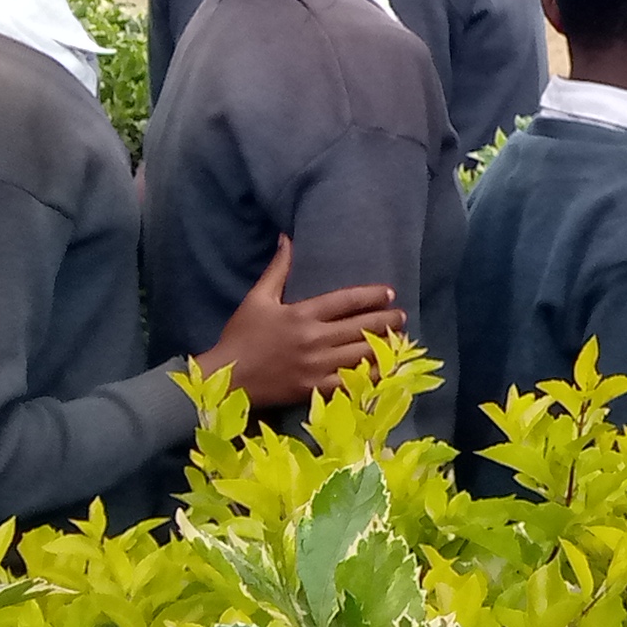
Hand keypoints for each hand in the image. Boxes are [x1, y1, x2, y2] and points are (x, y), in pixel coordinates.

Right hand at [193, 236, 404, 408]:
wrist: (225, 379)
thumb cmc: (240, 336)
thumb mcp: (257, 298)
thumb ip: (278, 269)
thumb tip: (287, 238)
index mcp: (302, 314)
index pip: (346, 300)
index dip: (372, 295)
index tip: (389, 292)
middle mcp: (314, 339)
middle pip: (361, 327)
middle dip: (387, 320)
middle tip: (401, 315)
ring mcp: (316, 366)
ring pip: (361, 354)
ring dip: (385, 345)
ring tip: (401, 339)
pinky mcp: (314, 389)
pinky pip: (351, 382)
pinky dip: (371, 376)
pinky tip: (385, 370)